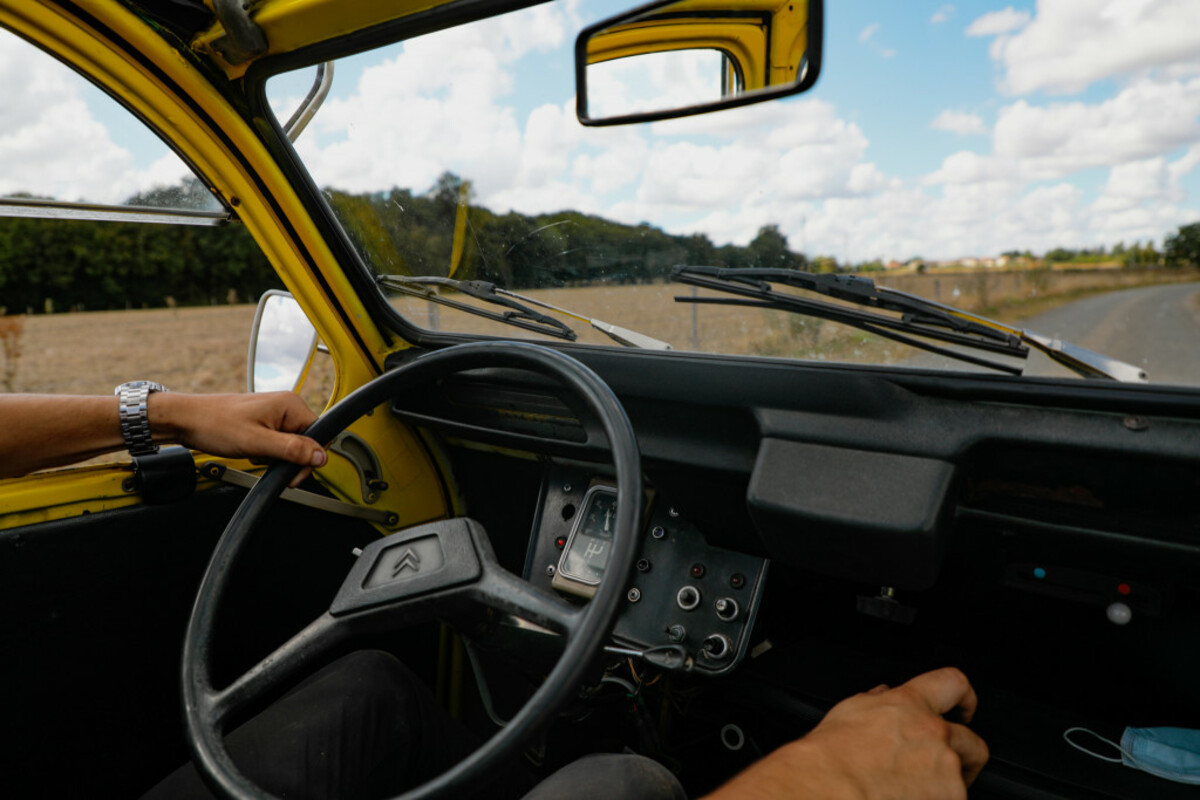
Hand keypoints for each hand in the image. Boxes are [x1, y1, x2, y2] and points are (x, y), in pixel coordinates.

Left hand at [152, 392, 326, 484]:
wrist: (187, 420)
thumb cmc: (215, 424)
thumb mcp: (256, 442)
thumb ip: (292, 450)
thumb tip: (322, 456)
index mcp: (290, 405)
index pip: (320, 435)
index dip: (309, 457)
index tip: (292, 471)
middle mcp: (286, 406)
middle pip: (307, 442)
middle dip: (290, 459)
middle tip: (269, 465)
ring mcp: (276, 414)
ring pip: (292, 445)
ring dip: (276, 457)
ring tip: (255, 454)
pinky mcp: (265, 423)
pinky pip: (278, 443)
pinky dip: (267, 453)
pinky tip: (252, 452)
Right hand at [703, 667, 987, 799]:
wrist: (830, 789)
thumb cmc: (831, 758)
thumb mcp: (850, 712)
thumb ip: (877, 702)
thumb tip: (884, 696)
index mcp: (909, 705)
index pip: (952, 683)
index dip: (963, 697)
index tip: (964, 709)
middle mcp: (934, 734)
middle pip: (972, 740)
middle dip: (965, 755)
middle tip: (947, 767)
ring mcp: (945, 770)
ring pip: (962, 779)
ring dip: (947, 786)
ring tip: (916, 792)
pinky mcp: (950, 798)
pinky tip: (910, 799)